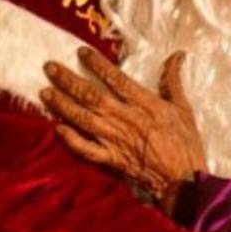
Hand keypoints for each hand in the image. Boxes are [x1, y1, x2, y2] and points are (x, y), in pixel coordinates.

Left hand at [41, 48, 206, 202]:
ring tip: (45, 92)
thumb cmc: (185, 143)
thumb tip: (177, 54)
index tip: (80, 52)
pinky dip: (71, 139)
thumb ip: (173, 80)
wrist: (183, 179)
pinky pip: (87, 149)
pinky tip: (57, 129)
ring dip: (63, 105)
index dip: (97, 64)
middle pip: (92, 96)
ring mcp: (116, 140)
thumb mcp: (183, 108)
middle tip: (50, 67)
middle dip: (69, 80)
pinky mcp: (111, 159)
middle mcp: (126, 119)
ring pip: (84, 119)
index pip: (116, 79)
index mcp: (144, 104)